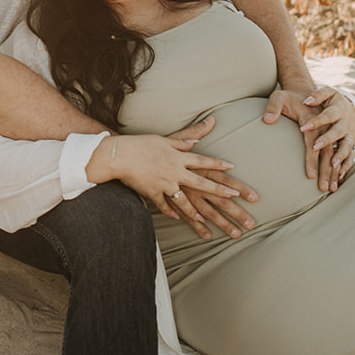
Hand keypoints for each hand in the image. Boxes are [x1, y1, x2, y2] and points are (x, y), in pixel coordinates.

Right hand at [90, 121, 254, 239]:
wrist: (119, 155)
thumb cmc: (141, 144)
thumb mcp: (165, 139)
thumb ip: (185, 139)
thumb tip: (202, 133)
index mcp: (178, 157)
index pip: (203, 160)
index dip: (218, 163)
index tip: (232, 167)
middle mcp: (175, 172)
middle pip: (202, 183)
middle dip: (219, 191)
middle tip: (235, 197)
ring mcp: (164, 185)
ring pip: (184, 201)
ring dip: (196, 212)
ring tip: (207, 221)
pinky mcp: (153, 194)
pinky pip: (164, 206)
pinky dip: (171, 212)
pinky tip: (179, 219)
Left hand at [263, 84, 354, 191]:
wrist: (303, 92)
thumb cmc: (289, 96)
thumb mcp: (279, 96)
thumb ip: (273, 107)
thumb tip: (268, 120)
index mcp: (312, 117)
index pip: (312, 140)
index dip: (311, 157)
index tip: (309, 174)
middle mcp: (325, 125)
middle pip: (327, 151)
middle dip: (326, 170)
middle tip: (323, 188)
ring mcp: (331, 131)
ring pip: (335, 154)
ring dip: (334, 172)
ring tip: (331, 189)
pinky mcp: (333, 136)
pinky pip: (340, 153)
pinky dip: (340, 166)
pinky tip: (338, 180)